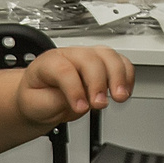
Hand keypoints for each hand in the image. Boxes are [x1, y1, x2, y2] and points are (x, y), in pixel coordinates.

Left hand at [15, 47, 133, 130]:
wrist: (40, 97)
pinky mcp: (102, 65)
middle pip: (89, 59)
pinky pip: (121, 63)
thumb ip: (55, 101)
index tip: (81, 107)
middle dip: (98, 83)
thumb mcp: (35, 104)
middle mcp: (70, 55)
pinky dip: (127, 76)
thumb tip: (78, 101)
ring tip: (119, 97)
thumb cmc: (37, 97)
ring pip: (109, 56)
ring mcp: (88, 58)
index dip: (74, 89)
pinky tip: (125, 91)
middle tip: (99, 104)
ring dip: (118, 76)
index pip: (64, 69)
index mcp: (49, 62)